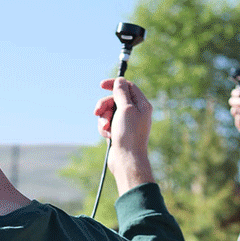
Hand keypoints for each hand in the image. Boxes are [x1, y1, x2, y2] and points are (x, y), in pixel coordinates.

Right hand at [94, 77, 154, 193]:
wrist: (126, 159)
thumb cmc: (129, 134)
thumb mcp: (125, 109)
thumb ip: (121, 93)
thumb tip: (120, 81)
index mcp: (142, 105)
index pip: (128, 87)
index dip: (115, 84)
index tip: (101, 85)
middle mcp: (135, 112)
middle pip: (115, 99)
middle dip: (105, 105)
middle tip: (97, 112)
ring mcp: (126, 123)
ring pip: (109, 112)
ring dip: (103, 118)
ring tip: (105, 128)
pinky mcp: (118, 132)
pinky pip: (107, 123)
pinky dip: (104, 128)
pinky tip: (107, 136)